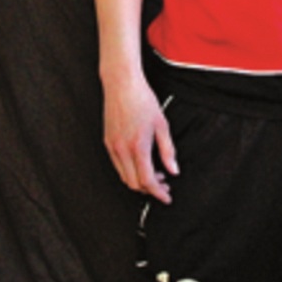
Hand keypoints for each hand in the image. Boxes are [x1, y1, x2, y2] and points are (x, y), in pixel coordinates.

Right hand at [102, 74, 178, 203]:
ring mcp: (112, 147)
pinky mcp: (107, 142)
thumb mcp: (162, 125)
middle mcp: (121, 150)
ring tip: (155, 174)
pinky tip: (141, 163)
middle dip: (149, 189)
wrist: (121, 84)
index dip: (158, 193)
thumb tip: (174, 170)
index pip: (147, 181)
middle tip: (164, 184)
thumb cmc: (143, 101)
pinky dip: (129, 171)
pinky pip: (118, 165)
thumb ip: (168, 151)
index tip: (167, 197)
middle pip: (134, 183)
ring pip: (124, 176)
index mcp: (137, 147)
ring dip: (139, 181)